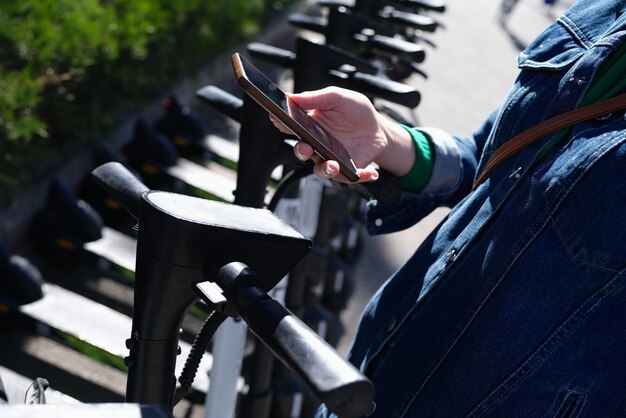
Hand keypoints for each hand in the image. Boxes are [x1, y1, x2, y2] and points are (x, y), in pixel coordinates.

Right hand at [271, 87, 414, 182]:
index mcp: (310, 126)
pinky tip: (370, 173)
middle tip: (305, 147)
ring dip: (325, 169)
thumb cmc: (355, 111)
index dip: (282, 124)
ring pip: (321, 169)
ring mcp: (330, 159)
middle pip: (302, 151)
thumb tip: (292, 97)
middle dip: (301, 151)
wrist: (378, 128)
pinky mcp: (346, 170)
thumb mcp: (338, 98)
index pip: (290, 127)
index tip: (278, 120)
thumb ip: (316, 98)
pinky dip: (359, 177)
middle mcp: (316, 145)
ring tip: (333, 165)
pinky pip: (348, 177)